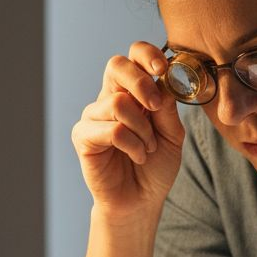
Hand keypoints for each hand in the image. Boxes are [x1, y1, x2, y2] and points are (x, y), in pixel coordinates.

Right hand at [70, 42, 184, 223]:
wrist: (141, 201)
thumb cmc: (155, 166)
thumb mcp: (172, 134)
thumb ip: (168, 107)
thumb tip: (165, 81)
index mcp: (132, 92)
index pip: (133, 56)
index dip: (147, 55)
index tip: (163, 69)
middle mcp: (110, 98)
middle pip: (116, 65)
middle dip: (141, 83)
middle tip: (155, 108)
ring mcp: (93, 117)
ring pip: (118, 103)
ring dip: (142, 129)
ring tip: (148, 148)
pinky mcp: (83, 137)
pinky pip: (112, 129)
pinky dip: (132, 144)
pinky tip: (138, 156)